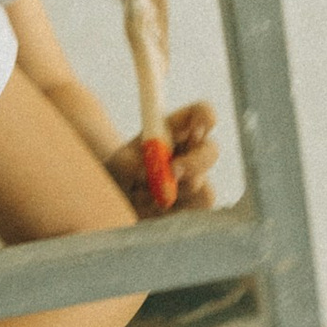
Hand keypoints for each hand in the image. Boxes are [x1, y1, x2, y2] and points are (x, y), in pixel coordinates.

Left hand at [108, 99, 219, 215]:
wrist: (117, 202)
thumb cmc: (118, 173)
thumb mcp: (115, 164)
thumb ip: (128, 164)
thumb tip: (148, 173)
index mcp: (176, 129)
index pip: (201, 113)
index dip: (205, 116)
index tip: (197, 127)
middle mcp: (192, 152)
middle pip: (211, 150)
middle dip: (195, 162)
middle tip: (173, 171)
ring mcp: (198, 180)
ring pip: (203, 187)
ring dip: (171, 193)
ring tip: (141, 196)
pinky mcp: (196, 206)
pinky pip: (194, 211)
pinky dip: (171, 213)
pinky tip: (151, 210)